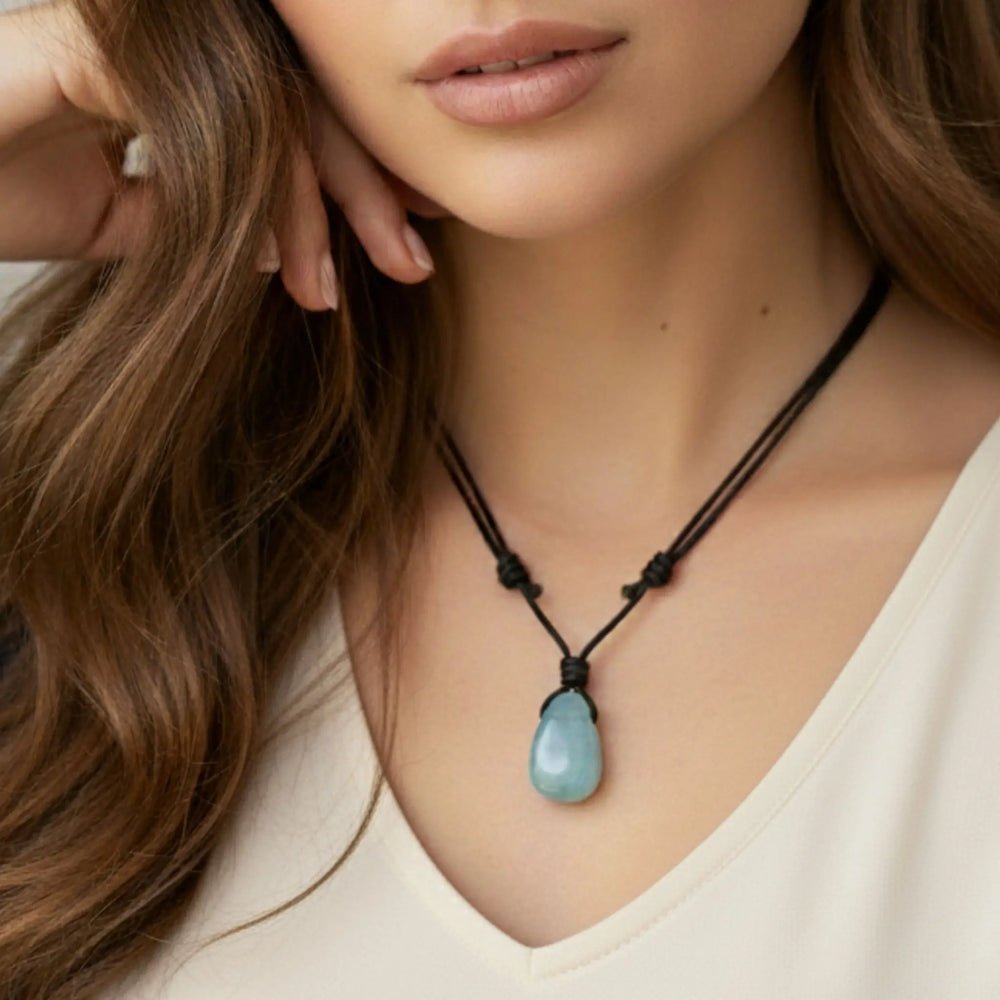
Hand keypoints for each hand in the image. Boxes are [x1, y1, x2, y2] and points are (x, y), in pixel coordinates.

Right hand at [0, 1, 450, 312]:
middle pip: (297, 106)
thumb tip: (272, 247)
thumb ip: (198, 221)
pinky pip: (211, 121)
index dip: (349, 178)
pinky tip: (278, 260)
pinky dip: (256, 194)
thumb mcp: (119, 224)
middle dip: (363, 190)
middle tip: (413, 263)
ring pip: (268, 110)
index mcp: (175, 76)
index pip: (287, 118)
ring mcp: (136, 39)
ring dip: (315, 204)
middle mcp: (165, 44)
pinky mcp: (96, 50)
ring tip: (338, 288)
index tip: (400, 237)